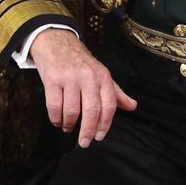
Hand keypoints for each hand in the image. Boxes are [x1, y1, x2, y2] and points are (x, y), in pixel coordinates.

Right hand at [28, 29, 136, 147]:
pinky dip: (55, 118)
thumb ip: (116, 92)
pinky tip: (57, 121)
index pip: (109, 105)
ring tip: (68, 128)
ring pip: (71, 110)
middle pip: (91, 110)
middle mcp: (88, 76)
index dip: (105, 124)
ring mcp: (69, 77)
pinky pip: (54, 105)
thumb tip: (132, 107)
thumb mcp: (101, 73)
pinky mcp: (52, 78)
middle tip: (84, 143)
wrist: (56, 41)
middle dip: (87, 130)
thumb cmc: (80, 62)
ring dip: (69, 124)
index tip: (99, 137)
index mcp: (103, 77)